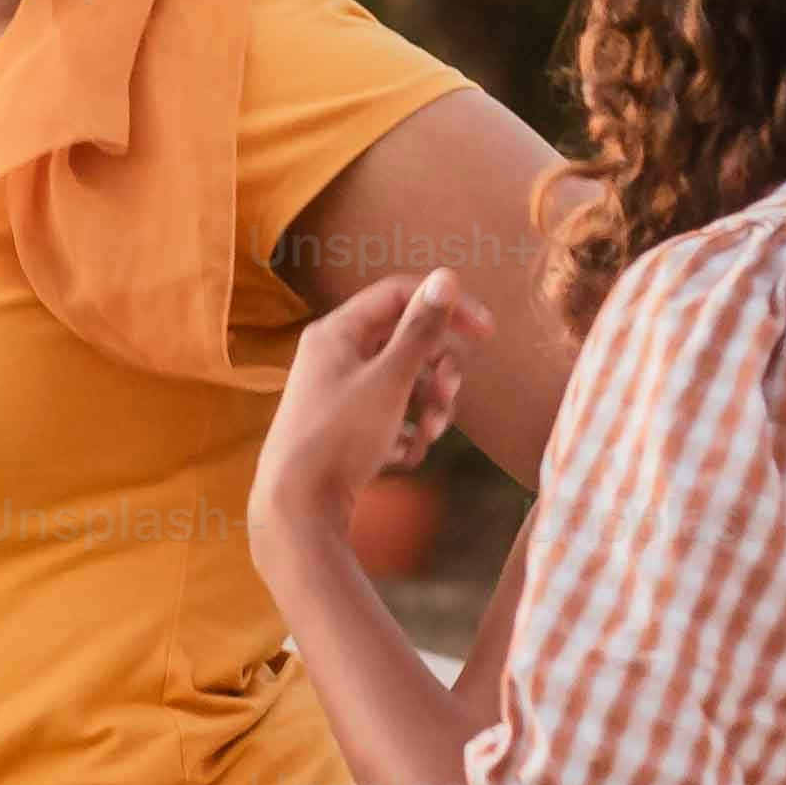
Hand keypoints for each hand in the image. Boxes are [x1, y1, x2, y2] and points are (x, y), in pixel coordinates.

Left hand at [251, 269, 483, 586]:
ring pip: (405, 384)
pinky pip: (392, 419)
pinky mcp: (345, 431)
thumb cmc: (339, 436)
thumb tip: (447, 276)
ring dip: (429, 407)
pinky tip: (405, 456)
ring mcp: (339, 395)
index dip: (446, 307)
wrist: (298, 507)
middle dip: (438, 370)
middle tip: (449, 394)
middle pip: (406, 342)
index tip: (487, 332)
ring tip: (430, 433)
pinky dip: (408, 434)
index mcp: (336, 333)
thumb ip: (421, 330)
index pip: (399, 296)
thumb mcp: (390, 378)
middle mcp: (334, 357)